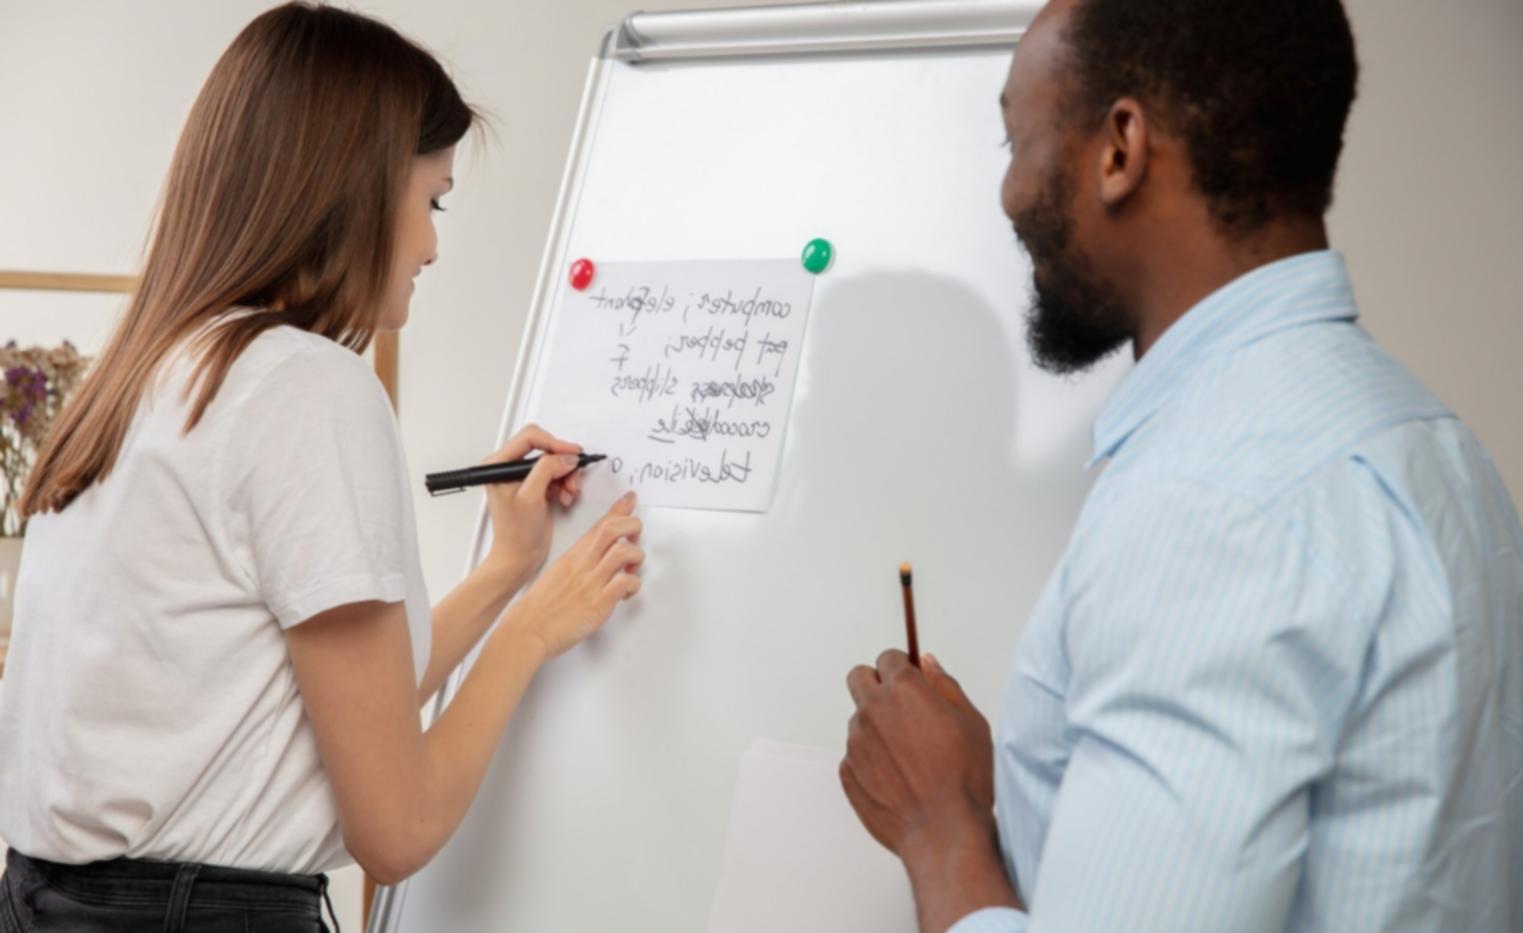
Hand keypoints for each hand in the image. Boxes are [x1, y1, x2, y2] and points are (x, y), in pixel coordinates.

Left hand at [482, 424, 584, 581]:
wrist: (520, 556)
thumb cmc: (515, 533)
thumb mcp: (530, 498)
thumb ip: (546, 471)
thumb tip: (566, 456)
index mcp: (498, 464)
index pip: (530, 438)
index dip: (554, 443)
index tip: (572, 453)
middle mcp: (510, 467)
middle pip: (545, 449)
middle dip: (562, 464)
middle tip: (572, 479)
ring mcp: (525, 476)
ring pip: (555, 462)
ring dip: (567, 476)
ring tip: (569, 493)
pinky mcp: (537, 485)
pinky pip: (558, 474)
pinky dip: (566, 484)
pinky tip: (564, 498)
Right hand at [503, 491, 643, 658]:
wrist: (527, 631)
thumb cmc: (539, 609)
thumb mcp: (557, 576)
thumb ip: (577, 566)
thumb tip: (596, 562)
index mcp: (572, 557)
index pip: (598, 525)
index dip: (618, 509)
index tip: (630, 499)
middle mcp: (582, 565)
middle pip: (612, 529)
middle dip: (632, 524)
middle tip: (636, 536)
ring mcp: (591, 583)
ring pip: (623, 552)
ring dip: (637, 556)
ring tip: (633, 568)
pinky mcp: (598, 604)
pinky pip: (625, 583)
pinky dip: (634, 584)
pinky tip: (627, 593)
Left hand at [841, 651, 995, 856]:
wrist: (944, 830)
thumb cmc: (964, 777)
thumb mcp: (970, 721)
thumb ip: (944, 684)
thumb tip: (927, 662)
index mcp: (903, 689)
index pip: (888, 658)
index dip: (902, 668)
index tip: (911, 683)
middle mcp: (872, 709)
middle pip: (859, 677)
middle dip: (876, 684)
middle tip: (899, 707)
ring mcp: (855, 741)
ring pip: (859, 719)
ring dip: (876, 727)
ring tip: (908, 756)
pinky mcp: (847, 770)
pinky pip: (854, 754)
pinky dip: (871, 760)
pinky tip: (897, 779)